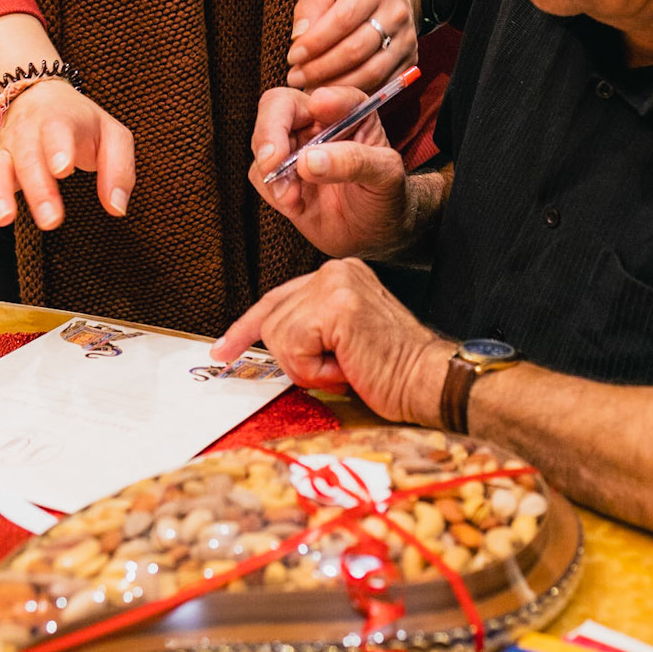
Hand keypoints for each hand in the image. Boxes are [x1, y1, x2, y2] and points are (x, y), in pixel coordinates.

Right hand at [0, 81, 134, 236]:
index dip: (58, 149)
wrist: (38, 96)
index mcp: (60, 121)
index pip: (58, 132)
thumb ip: (119, 170)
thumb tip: (117, 209)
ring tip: (4, 220)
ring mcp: (5, 151)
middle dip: (37, 189)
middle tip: (51, 220)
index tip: (63, 169)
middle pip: (28, 160)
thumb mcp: (113, 135)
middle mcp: (27, 134)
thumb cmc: (83, 123)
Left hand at [212, 257, 449, 417]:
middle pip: (273, 321)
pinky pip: (294, 347)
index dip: (247, 328)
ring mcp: (336, 284)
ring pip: (279, 336)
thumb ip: (310, 329)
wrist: (428, 380)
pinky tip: (347, 367)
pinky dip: (316, 371)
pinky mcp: (337, 306)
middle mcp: (336, 271)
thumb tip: (266, 341)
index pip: (277, 299)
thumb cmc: (391, 370)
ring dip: (308, 368)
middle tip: (337, 369)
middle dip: (295, 360)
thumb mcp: (340, 341)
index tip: (224, 348)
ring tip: (347, 366)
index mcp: (339, 276)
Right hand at [249, 85, 409, 257]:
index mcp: (349, 112)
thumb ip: (355, 162)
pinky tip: (296, 207)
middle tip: (274, 161)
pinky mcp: (280, 175)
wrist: (374, 235)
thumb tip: (308, 160)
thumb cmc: (387, 197)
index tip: (320, 112)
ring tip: (293, 198)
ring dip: (272, 171)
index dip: (320, 101)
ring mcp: (296, 148)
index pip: (327, 94)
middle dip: (270, 132)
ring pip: (263, 141)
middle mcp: (318, 124)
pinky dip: (272, 191)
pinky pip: (259, 173)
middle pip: (278, 106)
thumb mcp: (386, 176)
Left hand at [285, 0, 422, 93]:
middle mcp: (396, 13)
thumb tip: (298, 40)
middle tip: (296, 78)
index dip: (315, 43)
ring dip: (336, 86)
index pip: (342, 20)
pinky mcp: (410, 60)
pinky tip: (334, 93)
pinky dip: (355, 92)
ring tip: (311, 88)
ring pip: (370, 72)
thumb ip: (308, 8)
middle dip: (321, 69)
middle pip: (356, 50)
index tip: (292, 57)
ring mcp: (407, 40)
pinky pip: (381, 85)